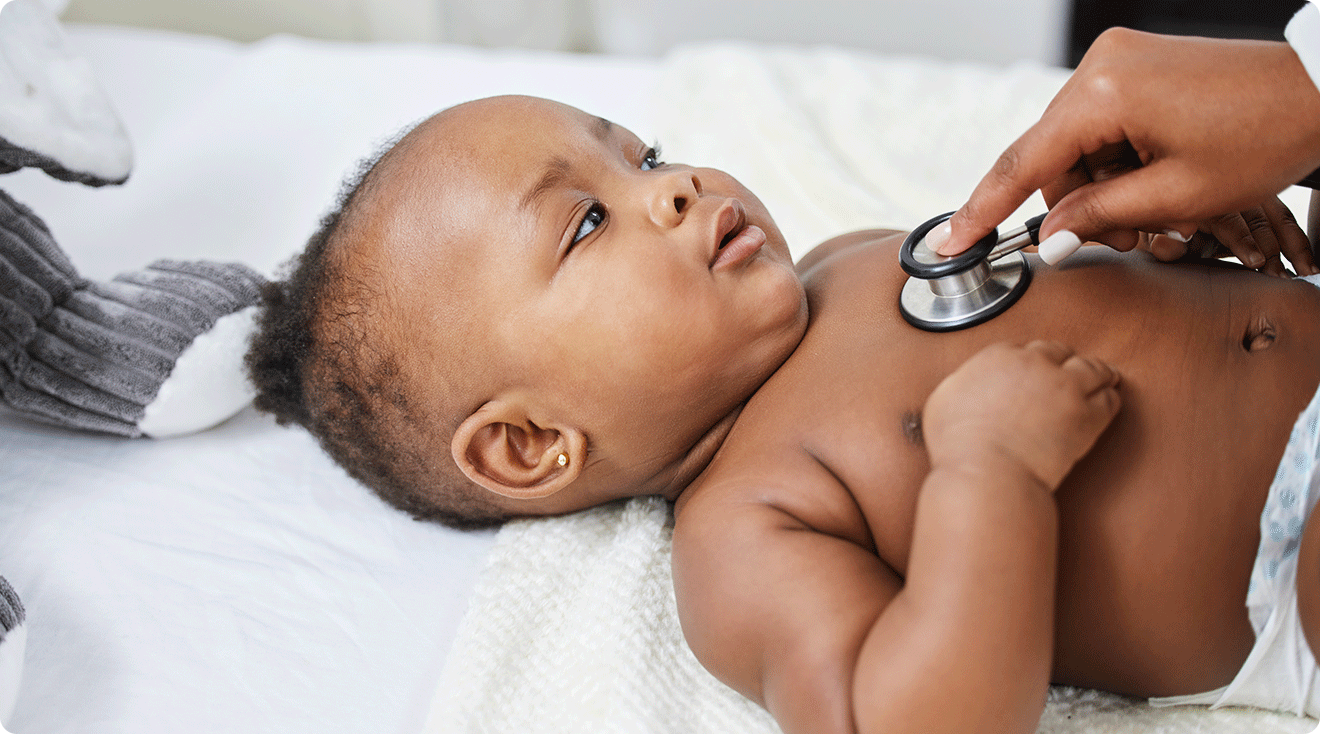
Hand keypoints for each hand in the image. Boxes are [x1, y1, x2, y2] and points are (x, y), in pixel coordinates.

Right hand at [923, 341, 1120, 490]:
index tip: (1033, 369)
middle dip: (1063, 360)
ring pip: (1093, 367)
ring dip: (1097, 371)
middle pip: (1059, 351)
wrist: (988, 473)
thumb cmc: (959, 445)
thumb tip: (969, 383)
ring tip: (1104, 376)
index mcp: (999, 357)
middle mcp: (1035, 364)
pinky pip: (1109, 399)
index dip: (1030, 359)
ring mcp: (1066, 388)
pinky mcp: (1088, 415)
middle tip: (1068, 368)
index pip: (1023, 347)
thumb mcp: (942, 400)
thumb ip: (962, 381)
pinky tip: (1109, 400)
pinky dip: (1110, 398)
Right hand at [939, 28, 1319, 257]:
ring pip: (1075, 146)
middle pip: (1051, 157)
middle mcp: (1100, 65)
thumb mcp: (1176, 195)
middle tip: (1126, 237)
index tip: (949, 242)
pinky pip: (1101, 124)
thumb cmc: (1262, 138)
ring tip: (1155, 208)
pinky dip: (1118, 160)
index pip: (1023, 162)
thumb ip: (1099, 216)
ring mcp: (1118, 59)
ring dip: (1102, 186)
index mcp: (1104, 92)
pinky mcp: (1135, 63)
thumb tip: (1051, 240)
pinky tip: (1155, 175)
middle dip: (1078, 205)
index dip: (983, 210)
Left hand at [1137, 196, 1315, 275]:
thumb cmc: (1157, 229)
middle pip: (1257, 217)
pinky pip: (1283, 219)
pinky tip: (1307, 262)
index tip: (1255, 261)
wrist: (1162, 215)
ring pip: (1277, 216)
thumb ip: (1161, 244)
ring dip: (1293, 244)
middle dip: (1272, 247)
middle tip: (1279, 277)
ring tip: (1305, 271)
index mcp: (1200, 199)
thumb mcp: (1153, 238)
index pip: (1226, 218)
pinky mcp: (1261, 205)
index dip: (1242, 240)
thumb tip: (1167, 246)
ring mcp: (1246, 196)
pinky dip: (1297, 240)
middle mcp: (1227, 192)